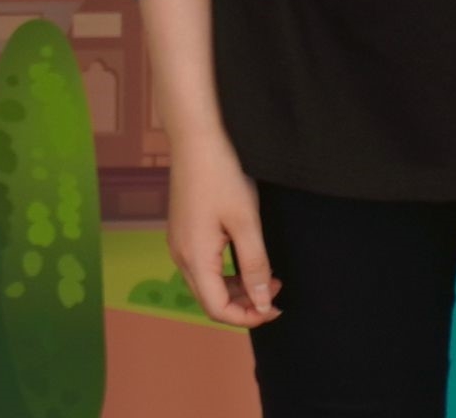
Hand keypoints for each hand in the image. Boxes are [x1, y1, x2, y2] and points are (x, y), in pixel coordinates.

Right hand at [165, 131, 279, 328]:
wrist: (195, 138)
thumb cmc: (221, 175)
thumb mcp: (246, 223)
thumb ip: (255, 266)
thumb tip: (261, 302)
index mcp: (194, 257)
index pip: (218, 309)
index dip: (248, 317)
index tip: (275, 308)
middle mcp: (181, 255)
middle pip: (210, 300)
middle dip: (244, 304)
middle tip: (275, 291)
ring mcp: (179, 243)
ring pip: (207, 284)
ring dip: (237, 289)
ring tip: (267, 276)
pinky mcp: (183, 231)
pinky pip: (203, 266)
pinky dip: (226, 273)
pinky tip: (246, 259)